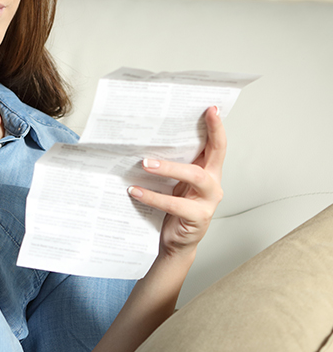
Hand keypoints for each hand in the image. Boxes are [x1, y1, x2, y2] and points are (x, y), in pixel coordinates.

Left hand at [128, 106, 226, 259]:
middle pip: (213, 156)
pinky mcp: (197, 218)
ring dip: (168, 168)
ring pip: (195, 177)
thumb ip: (172, 163)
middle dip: (201, 139)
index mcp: (208, 171)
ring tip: (145, 164)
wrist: (175, 242)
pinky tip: (135, 191)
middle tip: (174, 128)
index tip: (211, 109)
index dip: (216, 127)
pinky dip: (153, 196)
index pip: (217, 145)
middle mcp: (212, 184)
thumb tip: (147, 140)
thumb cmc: (174, 209)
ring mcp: (207, 202)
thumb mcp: (175, 182)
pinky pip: (175, 204)